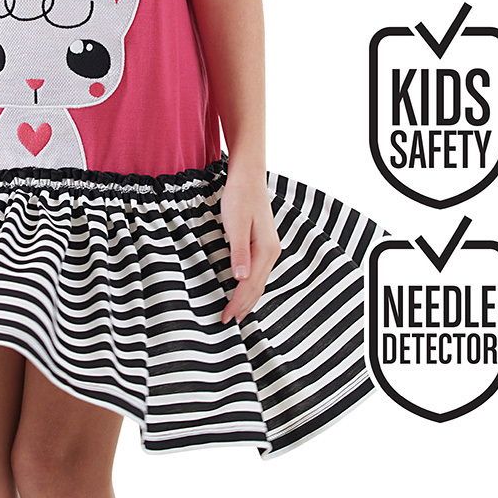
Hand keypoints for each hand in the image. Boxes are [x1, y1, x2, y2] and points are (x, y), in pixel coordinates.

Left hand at [218, 169, 280, 325]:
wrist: (248, 175)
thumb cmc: (240, 196)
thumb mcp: (236, 223)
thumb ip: (239, 251)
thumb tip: (241, 279)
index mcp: (266, 249)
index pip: (251, 285)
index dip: (238, 303)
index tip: (225, 318)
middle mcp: (272, 251)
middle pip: (258, 286)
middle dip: (244, 306)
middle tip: (228, 322)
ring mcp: (269, 247)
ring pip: (260, 280)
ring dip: (248, 297)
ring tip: (237, 312)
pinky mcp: (264, 242)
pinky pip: (259, 271)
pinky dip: (251, 285)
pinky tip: (244, 287)